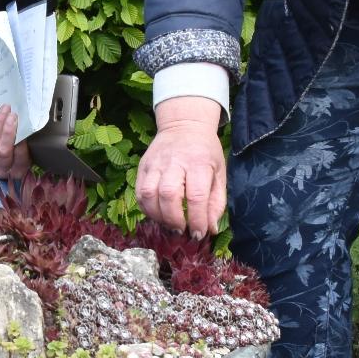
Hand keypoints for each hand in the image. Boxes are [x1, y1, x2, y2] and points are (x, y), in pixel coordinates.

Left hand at [0, 105, 31, 181]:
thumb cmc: (14, 161)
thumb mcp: (24, 160)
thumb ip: (26, 148)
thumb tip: (27, 128)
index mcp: (16, 172)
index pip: (20, 159)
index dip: (22, 145)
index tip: (26, 131)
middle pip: (3, 150)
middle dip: (8, 131)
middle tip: (14, 115)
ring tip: (6, 109)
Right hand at [136, 95, 226, 238]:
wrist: (184, 124)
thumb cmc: (205, 151)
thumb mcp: (219, 173)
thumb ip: (216, 202)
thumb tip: (210, 229)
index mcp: (199, 163)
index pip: (196, 196)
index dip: (197, 219)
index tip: (199, 233)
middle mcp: (174, 162)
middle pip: (168, 194)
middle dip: (174, 219)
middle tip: (182, 229)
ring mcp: (155, 163)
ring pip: (148, 193)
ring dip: (157, 216)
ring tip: (168, 224)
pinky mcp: (143, 166)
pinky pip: (139, 192)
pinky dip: (146, 208)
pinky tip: (157, 214)